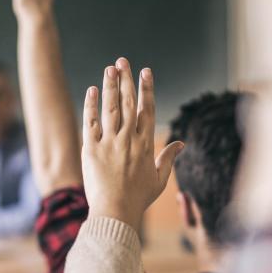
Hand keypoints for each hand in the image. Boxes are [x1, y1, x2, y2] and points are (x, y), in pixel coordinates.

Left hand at [82, 58, 183, 231]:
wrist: (115, 211)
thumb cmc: (138, 198)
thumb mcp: (159, 179)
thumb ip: (168, 158)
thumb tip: (181, 143)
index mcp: (145, 144)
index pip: (147, 109)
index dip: (147, 89)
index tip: (146, 71)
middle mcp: (128, 139)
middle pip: (128, 103)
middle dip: (127, 79)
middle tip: (123, 61)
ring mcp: (109, 142)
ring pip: (110, 108)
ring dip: (110, 86)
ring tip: (110, 68)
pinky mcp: (91, 149)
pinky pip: (90, 122)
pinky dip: (91, 105)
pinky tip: (92, 90)